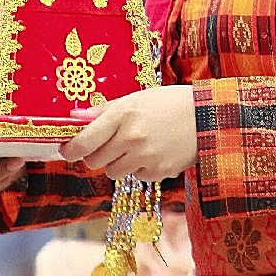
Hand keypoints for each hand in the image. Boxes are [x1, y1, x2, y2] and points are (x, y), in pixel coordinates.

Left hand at [61, 87, 196, 182]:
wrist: (206, 116)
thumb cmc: (167, 103)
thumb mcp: (135, 99)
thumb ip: (103, 110)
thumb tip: (73, 117)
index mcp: (122, 115)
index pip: (83, 141)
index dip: (70, 149)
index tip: (68, 150)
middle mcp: (131, 137)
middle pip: (94, 161)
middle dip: (97, 155)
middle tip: (109, 145)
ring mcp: (145, 157)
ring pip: (113, 173)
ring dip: (118, 163)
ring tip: (136, 147)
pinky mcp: (158, 172)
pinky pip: (136, 177)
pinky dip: (141, 168)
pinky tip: (155, 152)